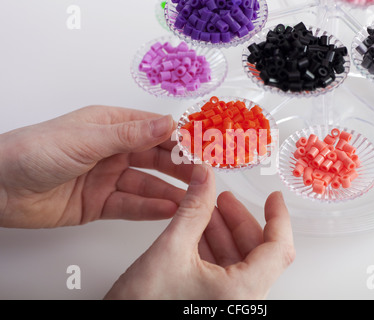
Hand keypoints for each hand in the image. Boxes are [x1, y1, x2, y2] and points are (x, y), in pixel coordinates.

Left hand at [0, 105, 192, 227]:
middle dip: (179, 166)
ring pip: (146, 184)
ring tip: (192, 198)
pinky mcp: (99, 204)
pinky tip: (168, 210)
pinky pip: (130, 206)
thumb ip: (130, 134)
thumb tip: (167, 121)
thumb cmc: (33, 152)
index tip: (202, 146)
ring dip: (168, 191)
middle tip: (203, 175)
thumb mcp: (86, 139)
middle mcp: (112, 151)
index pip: (153, 129)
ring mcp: (107, 178)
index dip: (178, 137)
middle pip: (154, 158)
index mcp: (110, 126)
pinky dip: (149, 209)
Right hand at [105, 165, 294, 299]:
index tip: (273, 198)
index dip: (279, 218)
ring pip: (238, 260)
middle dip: (238, 220)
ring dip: (222, 232)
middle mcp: (241, 302)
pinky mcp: (212, 305)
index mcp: (242, 293)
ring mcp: (227, 305)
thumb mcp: (170, 250)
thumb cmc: (142, 309)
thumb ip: (192, 210)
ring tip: (205, 210)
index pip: (278, 249)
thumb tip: (204, 178)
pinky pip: (222, 271)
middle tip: (223, 198)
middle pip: (257, 252)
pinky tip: (196, 231)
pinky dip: (212, 248)